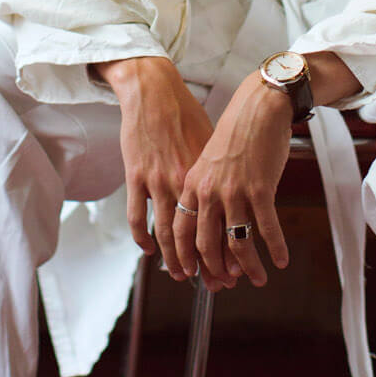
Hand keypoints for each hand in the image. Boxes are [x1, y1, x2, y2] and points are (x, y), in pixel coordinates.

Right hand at [96, 57, 213, 277]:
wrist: (156, 91)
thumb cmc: (187, 114)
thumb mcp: (212, 144)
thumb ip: (219, 174)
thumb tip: (235, 199)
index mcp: (209, 176)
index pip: (224, 224)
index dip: (232, 252)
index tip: (239, 270)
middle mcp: (187, 182)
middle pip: (199, 235)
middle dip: (210, 266)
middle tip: (217, 286)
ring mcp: (159, 180)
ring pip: (169, 233)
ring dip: (177, 260)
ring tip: (183, 276)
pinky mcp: (137, 175)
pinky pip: (138, 215)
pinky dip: (143, 237)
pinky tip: (149, 251)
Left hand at [173, 74, 293, 288]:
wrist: (258, 107)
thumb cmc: (236, 134)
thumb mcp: (208, 162)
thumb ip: (204, 191)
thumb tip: (210, 223)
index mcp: (192, 185)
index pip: (182, 232)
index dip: (186, 259)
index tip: (192, 276)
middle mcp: (208, 191)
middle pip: (206, 245)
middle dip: (216, 271)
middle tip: (226, 286)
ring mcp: (234, 191)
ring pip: (237, 243)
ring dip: (249, 267)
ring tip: (258, 279)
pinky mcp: (260, 188)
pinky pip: (267, 228)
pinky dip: (275, 248)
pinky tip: (280, 260)